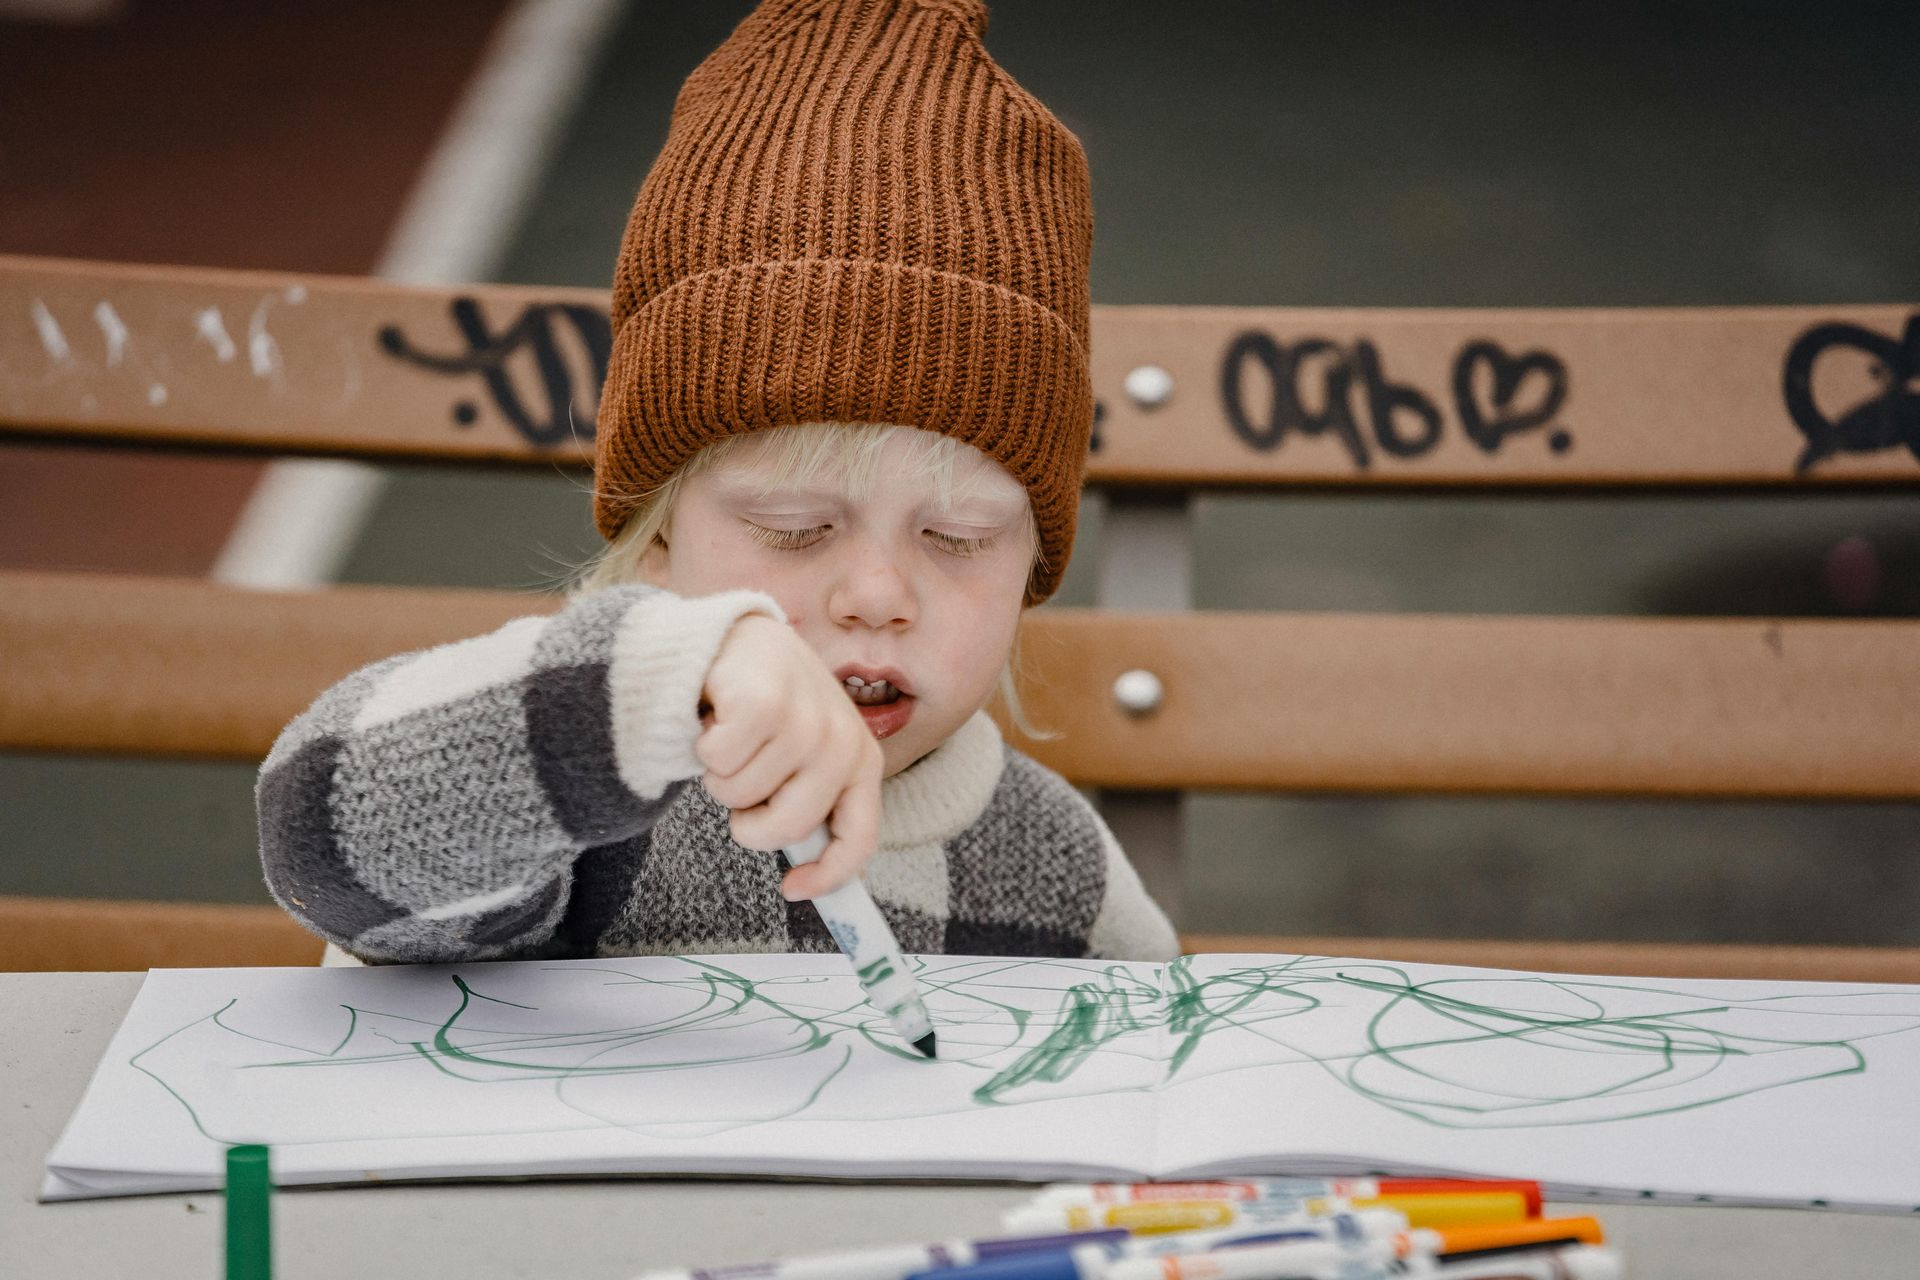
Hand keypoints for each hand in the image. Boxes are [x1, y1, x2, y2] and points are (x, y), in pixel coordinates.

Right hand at [697, 615, 881, 899]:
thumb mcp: (804, 757)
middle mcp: (841, 741)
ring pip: (739, 795)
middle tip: (740, 785)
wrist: (737, 639)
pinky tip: (718, 714)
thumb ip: (812, 805)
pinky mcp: (763, 703)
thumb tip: (809, 878)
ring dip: (721, 774)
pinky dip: (704, 745)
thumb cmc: (770, 709)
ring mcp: (805, 721)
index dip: (828, 875)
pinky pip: (717, 763)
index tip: (794, 889)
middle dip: (749, 821)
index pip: (859, 836)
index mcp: (861, 760)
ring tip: (734, 736)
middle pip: (786, 828)